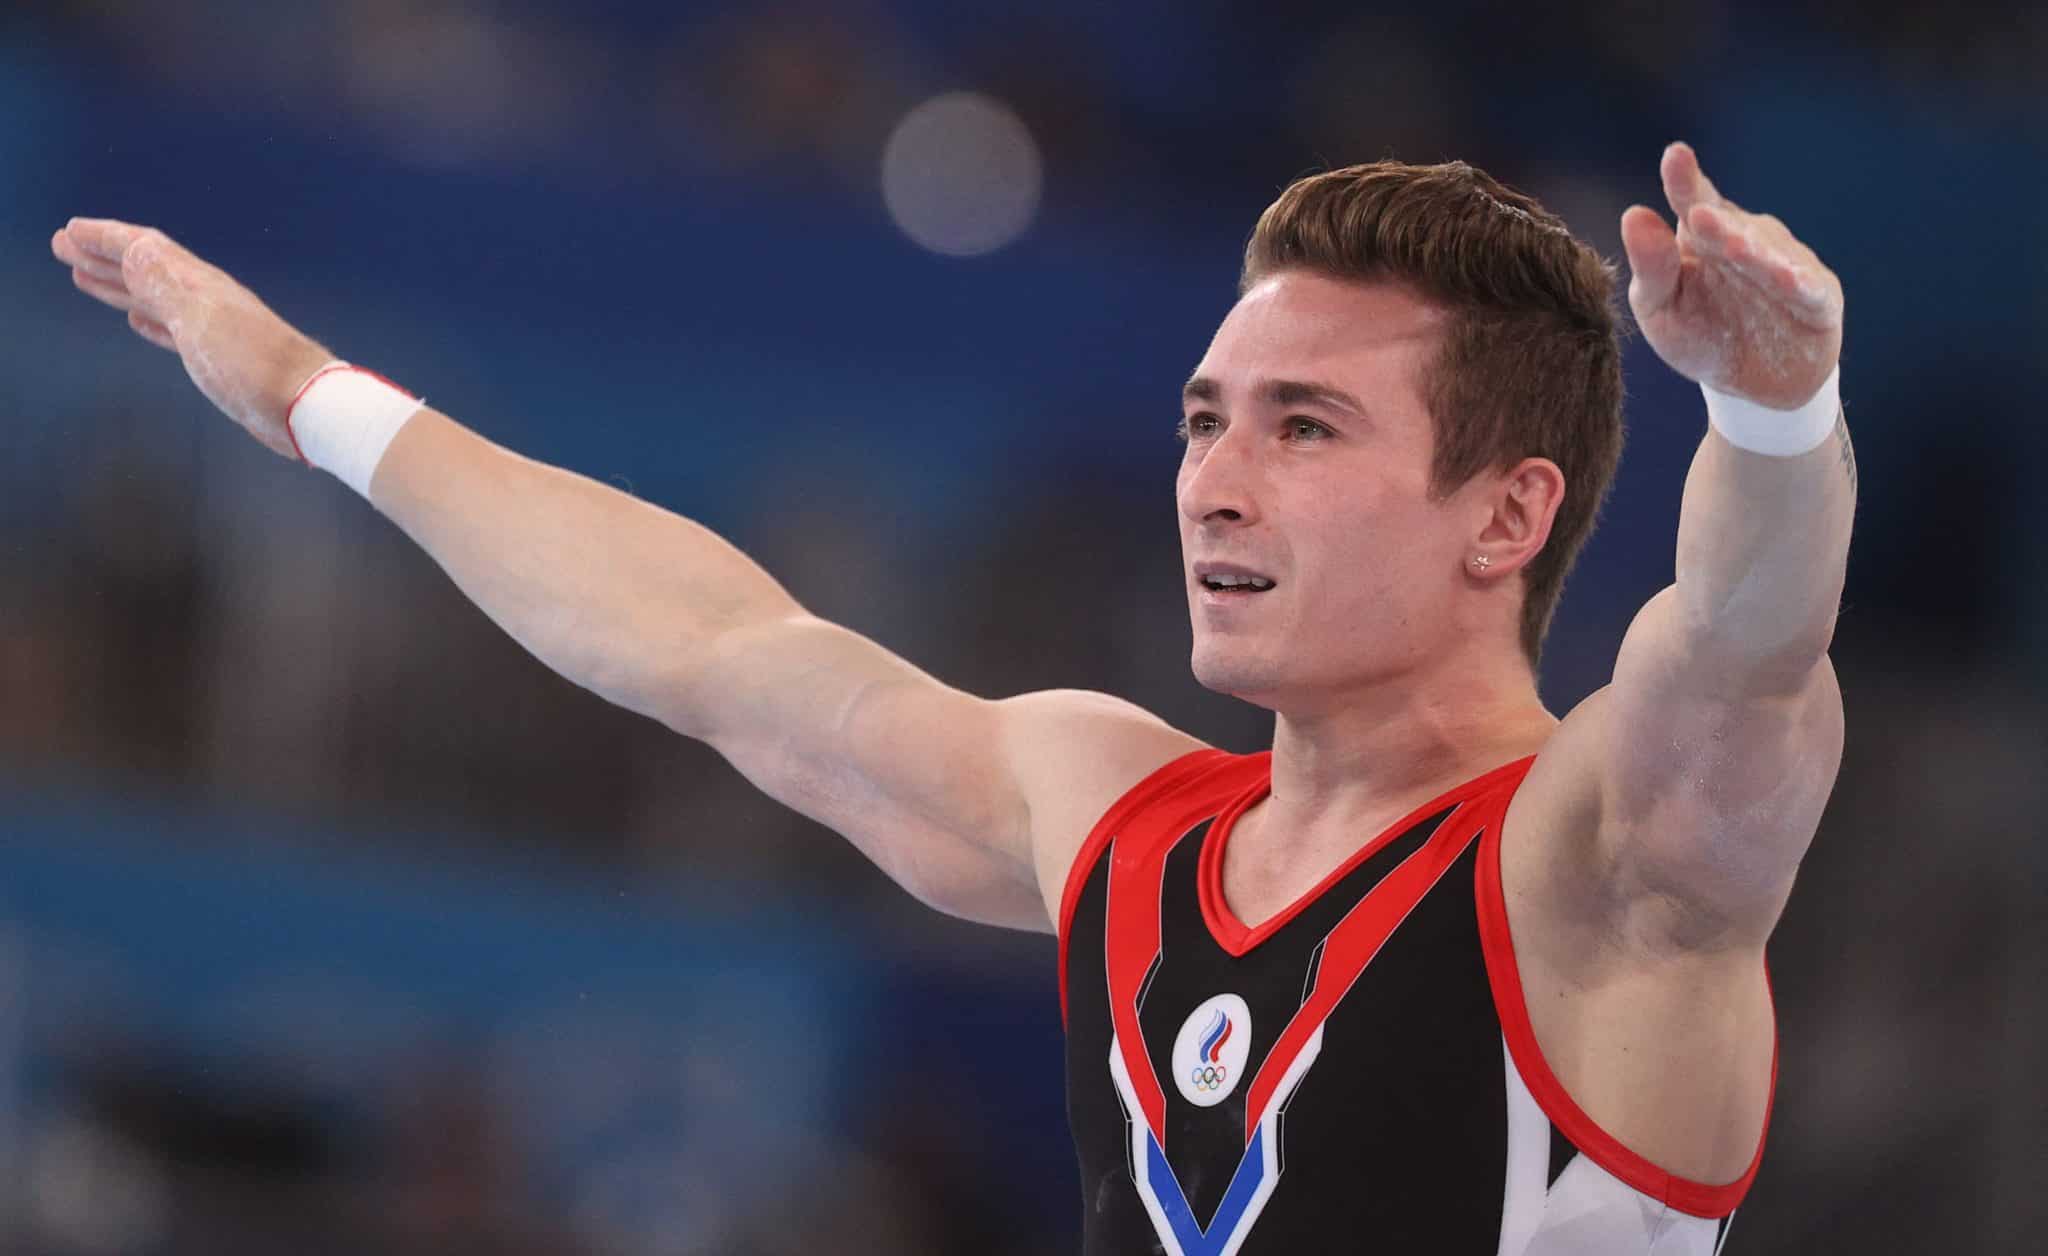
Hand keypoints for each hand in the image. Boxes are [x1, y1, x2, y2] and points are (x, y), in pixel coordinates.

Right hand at [51, 219, 335, 459]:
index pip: (145, 249)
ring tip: (84, 277)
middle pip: (144, 270)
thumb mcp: (200, 319)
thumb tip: (133, 250)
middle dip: (103, 257)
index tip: (72, 231)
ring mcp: (213, 329)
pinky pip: (173, 329)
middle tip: (64, 247)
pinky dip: (149, 320)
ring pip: (154, 298)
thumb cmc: (254, 364)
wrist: (306, 405)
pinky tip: (137, 321)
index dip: (106, 238)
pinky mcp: (219, 359)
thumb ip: (164, 285)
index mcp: (199, 285)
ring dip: (119, 286)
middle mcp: (204, 300)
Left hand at [1620, 143, 1842, 409]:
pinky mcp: (1818, 297)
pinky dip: (1799, 284)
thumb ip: (1650, 267)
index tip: (1674, 156)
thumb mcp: (1661, 310)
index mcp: (1704, 238)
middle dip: (1717, 222)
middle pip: (1731, 227)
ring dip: (1754, 253)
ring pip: (1770, 255)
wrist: (1752, 385)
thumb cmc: (1700, 336)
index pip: (1693, 201)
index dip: (1685, 180)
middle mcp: (1748, 240)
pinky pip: (1808, 289)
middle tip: (1697, 215)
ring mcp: (1786, 265)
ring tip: (1734, 248)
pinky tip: (1788, 279)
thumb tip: (1634, 214)